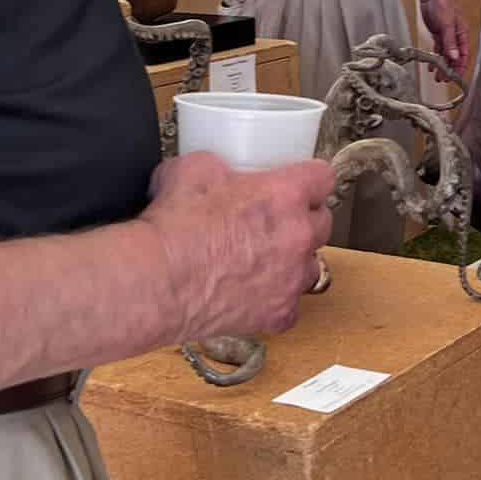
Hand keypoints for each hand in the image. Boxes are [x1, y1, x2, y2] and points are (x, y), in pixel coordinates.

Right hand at [138, 154, 334, 340]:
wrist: (157, 281)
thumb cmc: (174, 227)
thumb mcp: (193, 168)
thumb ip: (219, 165)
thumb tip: (216, 170)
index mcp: (286, 195)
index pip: (323, 178)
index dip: (311, 179)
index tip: (303, 184)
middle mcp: (298, 236)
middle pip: (323, 223)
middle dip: (304, 220)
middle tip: (277, 222)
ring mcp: (291, 278)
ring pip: (311, 266)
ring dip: (294, 261)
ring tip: (265, 261)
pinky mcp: (278, 314)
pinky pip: (290, 306)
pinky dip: (275, 301)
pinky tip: (253, 295)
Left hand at [421, 0, 467, 75]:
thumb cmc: (442, 5)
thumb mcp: (446, 25)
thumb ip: (450, 42)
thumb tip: (454, 58)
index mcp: (463, 34)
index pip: (464, 55)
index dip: (460, 67)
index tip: (455, 78)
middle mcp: (456, 37)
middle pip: (455, 57)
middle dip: (450, 69)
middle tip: (443, 80)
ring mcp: (447, 36)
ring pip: (446, 55)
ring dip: (442, 66)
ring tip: (436, 77)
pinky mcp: (438, 34)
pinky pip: (438, 49)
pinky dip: (435, 58)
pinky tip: (430, 66)